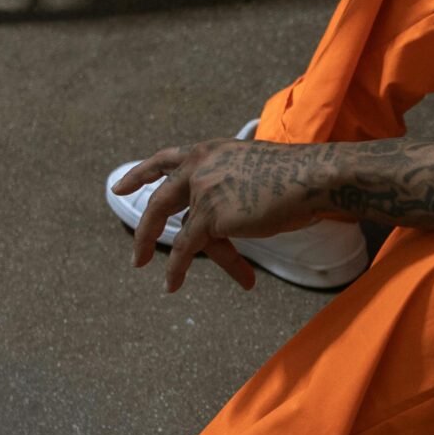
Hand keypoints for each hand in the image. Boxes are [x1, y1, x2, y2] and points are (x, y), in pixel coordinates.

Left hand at [111, 138, 319, 292]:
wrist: (312, 178)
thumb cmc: (298, 176)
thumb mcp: (254, 172)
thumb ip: (229, 186)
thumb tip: (222, 219)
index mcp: (210, 150)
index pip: (165, 159)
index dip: (140, 174)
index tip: (120, 188)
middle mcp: (200, 166)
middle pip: (160, 201)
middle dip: (146, 231)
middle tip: (137, 257)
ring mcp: (203, 190)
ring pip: (182, 232)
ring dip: (172, 261)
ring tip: (167, 282)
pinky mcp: (211, 216)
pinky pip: (187, 248)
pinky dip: (177, 269)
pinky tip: (172, 284)